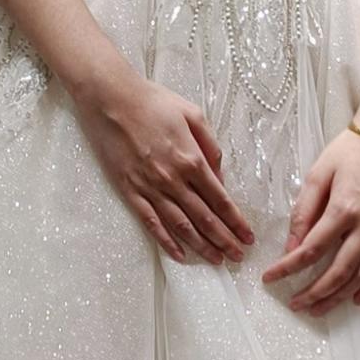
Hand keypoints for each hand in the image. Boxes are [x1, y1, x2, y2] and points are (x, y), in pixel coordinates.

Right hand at [74, 63, 255, 265]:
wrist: (111, 99)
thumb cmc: (153, 102)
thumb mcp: (192, 114)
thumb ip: (210, 147)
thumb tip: (219, 176)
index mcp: (192, 159)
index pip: (220, 200)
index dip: (236, 221)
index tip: (248, 236)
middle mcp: (173, 179)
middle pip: (204, 218)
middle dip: (224, 240)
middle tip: (238, 256)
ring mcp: (150, 188)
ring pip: (181, 226)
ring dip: (201, 246)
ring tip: (217, 259)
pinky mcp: (130, 191)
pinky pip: (151, 222)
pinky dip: (166, 242)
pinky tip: (180, 255)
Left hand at [261, 125, 359, 312]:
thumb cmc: (348, 152)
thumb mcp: (317, 175)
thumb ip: (303, 212)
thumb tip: (291, 247)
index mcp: (343, 208)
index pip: (311, 249)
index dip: (288, 268)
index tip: (270, 279)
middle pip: (338, 271)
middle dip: (314, 293)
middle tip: (295, 304)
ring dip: (339, 296)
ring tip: (318, 308)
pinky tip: (354, 299)